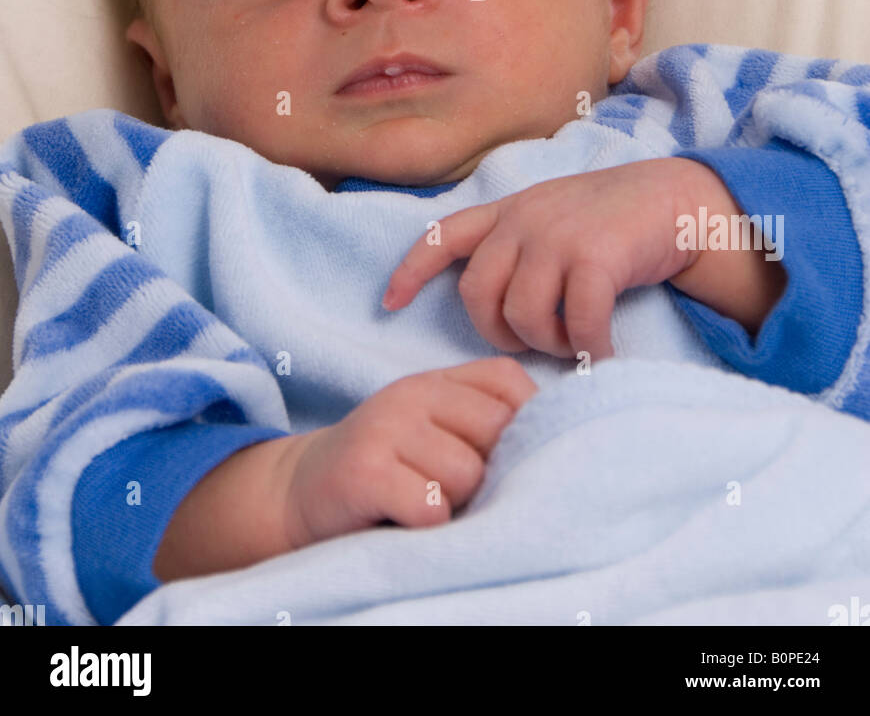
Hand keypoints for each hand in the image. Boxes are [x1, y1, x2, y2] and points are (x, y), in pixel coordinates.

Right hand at [283, 358, 537, 548]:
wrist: (299, 493)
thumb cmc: (386, 470)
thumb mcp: (432, 431)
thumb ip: (481, 425)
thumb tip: (558, 445)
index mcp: (436, 380)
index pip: (509, 381)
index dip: (525, 421)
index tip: (509, 458)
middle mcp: (411, 392)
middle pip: (497, 431)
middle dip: (488, 472)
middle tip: (453, 489)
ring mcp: (385, 427)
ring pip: (468, 474)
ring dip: (454, 504)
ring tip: (422, 503)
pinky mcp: (365, 470)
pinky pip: (430, 506)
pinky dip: (426, 525)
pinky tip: (402, 518)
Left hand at [382, 160, 697, 360]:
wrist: (674, 199)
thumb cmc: (612, 222)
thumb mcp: (552, 219)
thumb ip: (518, 245)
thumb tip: (493, 301)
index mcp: (508, 211)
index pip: (442, 235)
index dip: (410, 271)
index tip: (389, 305)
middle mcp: (524, 219)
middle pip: (476, 294)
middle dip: (498, 332)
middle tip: (534, 342)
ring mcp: (558, 235)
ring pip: (522, 314)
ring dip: (547, 344)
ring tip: (574, 344)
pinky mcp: (596, 254)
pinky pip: (577, 321)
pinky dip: (589, 348)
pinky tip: (602, 352)